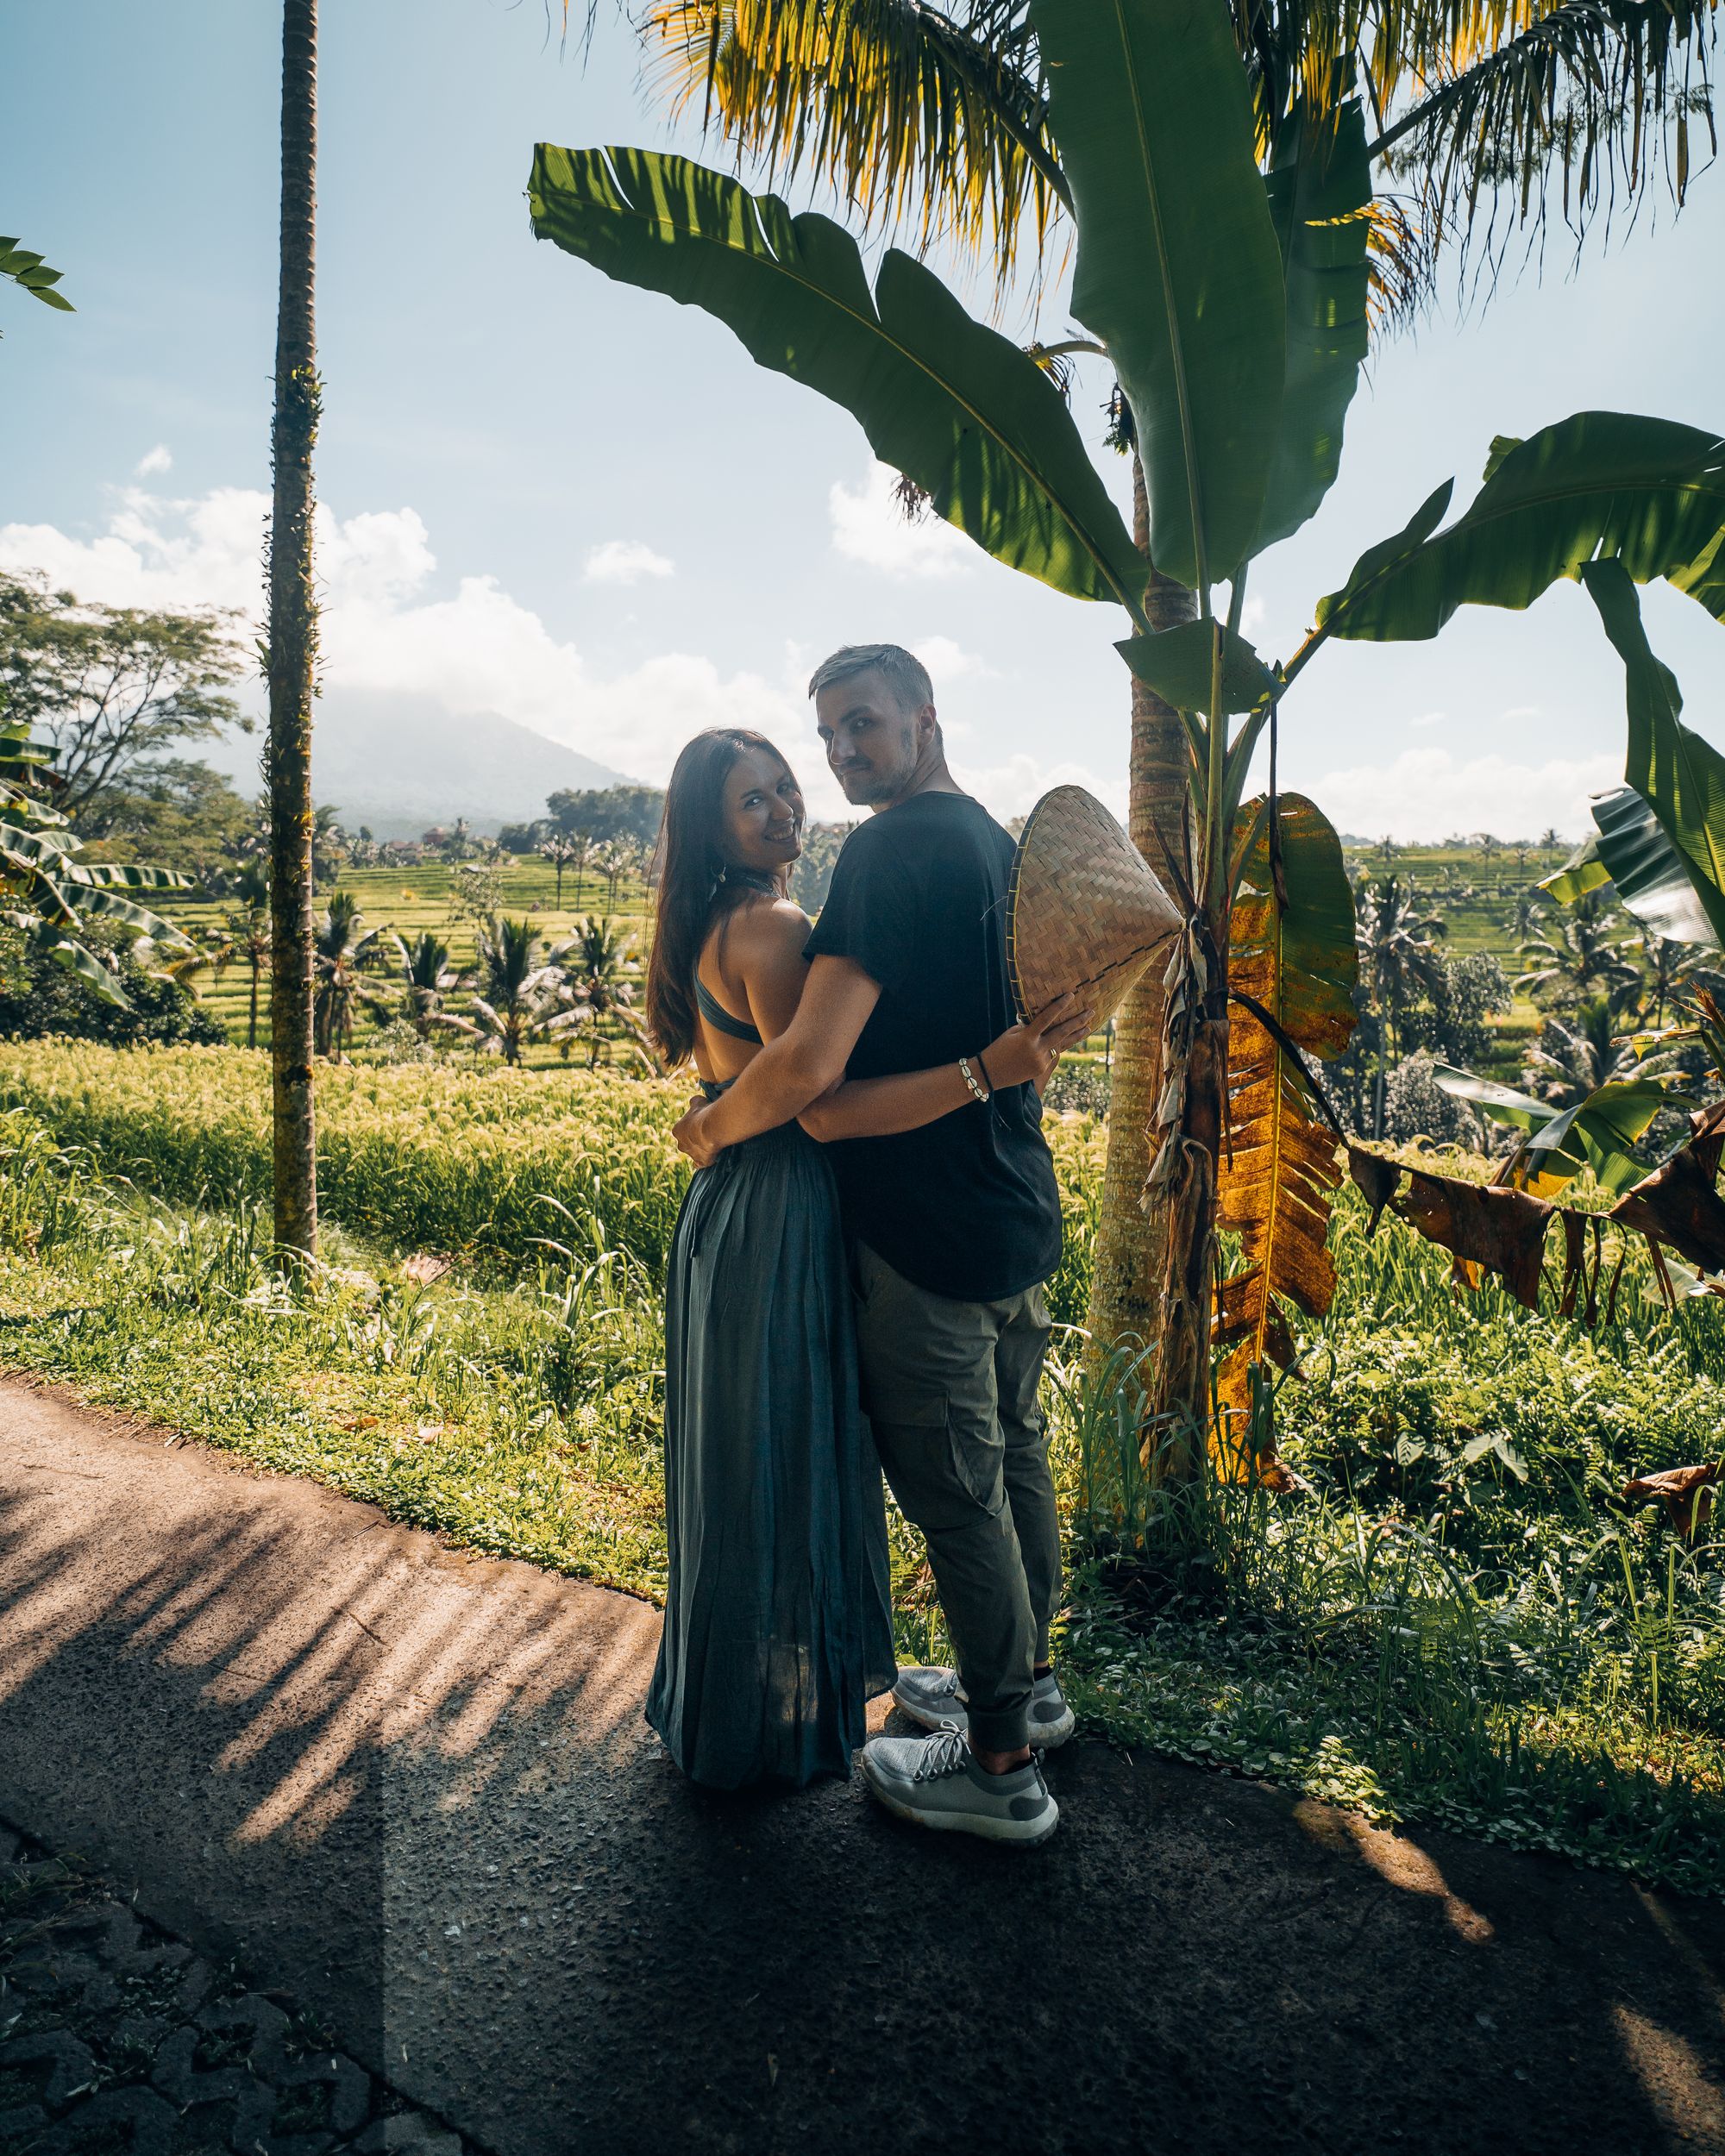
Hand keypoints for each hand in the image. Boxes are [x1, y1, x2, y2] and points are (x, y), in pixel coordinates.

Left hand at [673, 1094, 722, 1167]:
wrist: (711, 1128)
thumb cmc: (703, 1114)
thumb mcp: (698, 1102)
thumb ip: (694, 1102)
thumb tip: (694, 1101)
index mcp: (677, 1130)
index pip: (682, 1130)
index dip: (692, 1127)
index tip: (701, 1123)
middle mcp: (681, 1144)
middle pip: (686, 1143)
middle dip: (694, 1140)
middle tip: (707, 1133)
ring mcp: (690, 1154)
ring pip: (693, 1153)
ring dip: (701, 1150)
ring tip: (713, 1143)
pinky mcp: (701, 1161)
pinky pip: (700, 1164)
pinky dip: (704, 1161)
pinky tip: (711, 1157)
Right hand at [980, 993, 1094, 1092]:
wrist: (990, 1074)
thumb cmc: (999, 1048)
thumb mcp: (1012, 1033)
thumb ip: (1030, 1028)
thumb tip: (1046, 1022)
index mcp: (1027, 1037)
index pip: (1047, 1018)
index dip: (1060, 1006)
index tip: (1071, 995)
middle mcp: (1037, 1050)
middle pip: (1062, 1033)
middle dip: (1078, 1021)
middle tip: (1090, 1011)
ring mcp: (1041, 1061)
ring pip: (1062, 1045)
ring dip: (1076, 1035)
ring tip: (1088, 1026)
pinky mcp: (1041, 1069)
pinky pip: (1053, 1054)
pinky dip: (1059, 1046)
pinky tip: (1069, 1038)